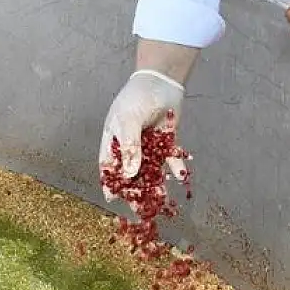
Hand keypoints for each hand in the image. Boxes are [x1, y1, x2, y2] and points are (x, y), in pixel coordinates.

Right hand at [99, 70, 188, 195]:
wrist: (162, 81)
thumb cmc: (137, 98)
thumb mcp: (128, 122)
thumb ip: (130, 148)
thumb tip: (129, 174)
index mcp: (114, 138)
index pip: (109, 164)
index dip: (109, 181)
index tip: (112, 198)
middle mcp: (131, 144)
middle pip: (131, 171)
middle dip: (135, 189)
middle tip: (140, 208)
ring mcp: (149, 144)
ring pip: (151, 169)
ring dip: (156, 184)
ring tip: (162, 200)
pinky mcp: (166, 142)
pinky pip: (170, 159)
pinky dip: (175, 167)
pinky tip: (181, 176)